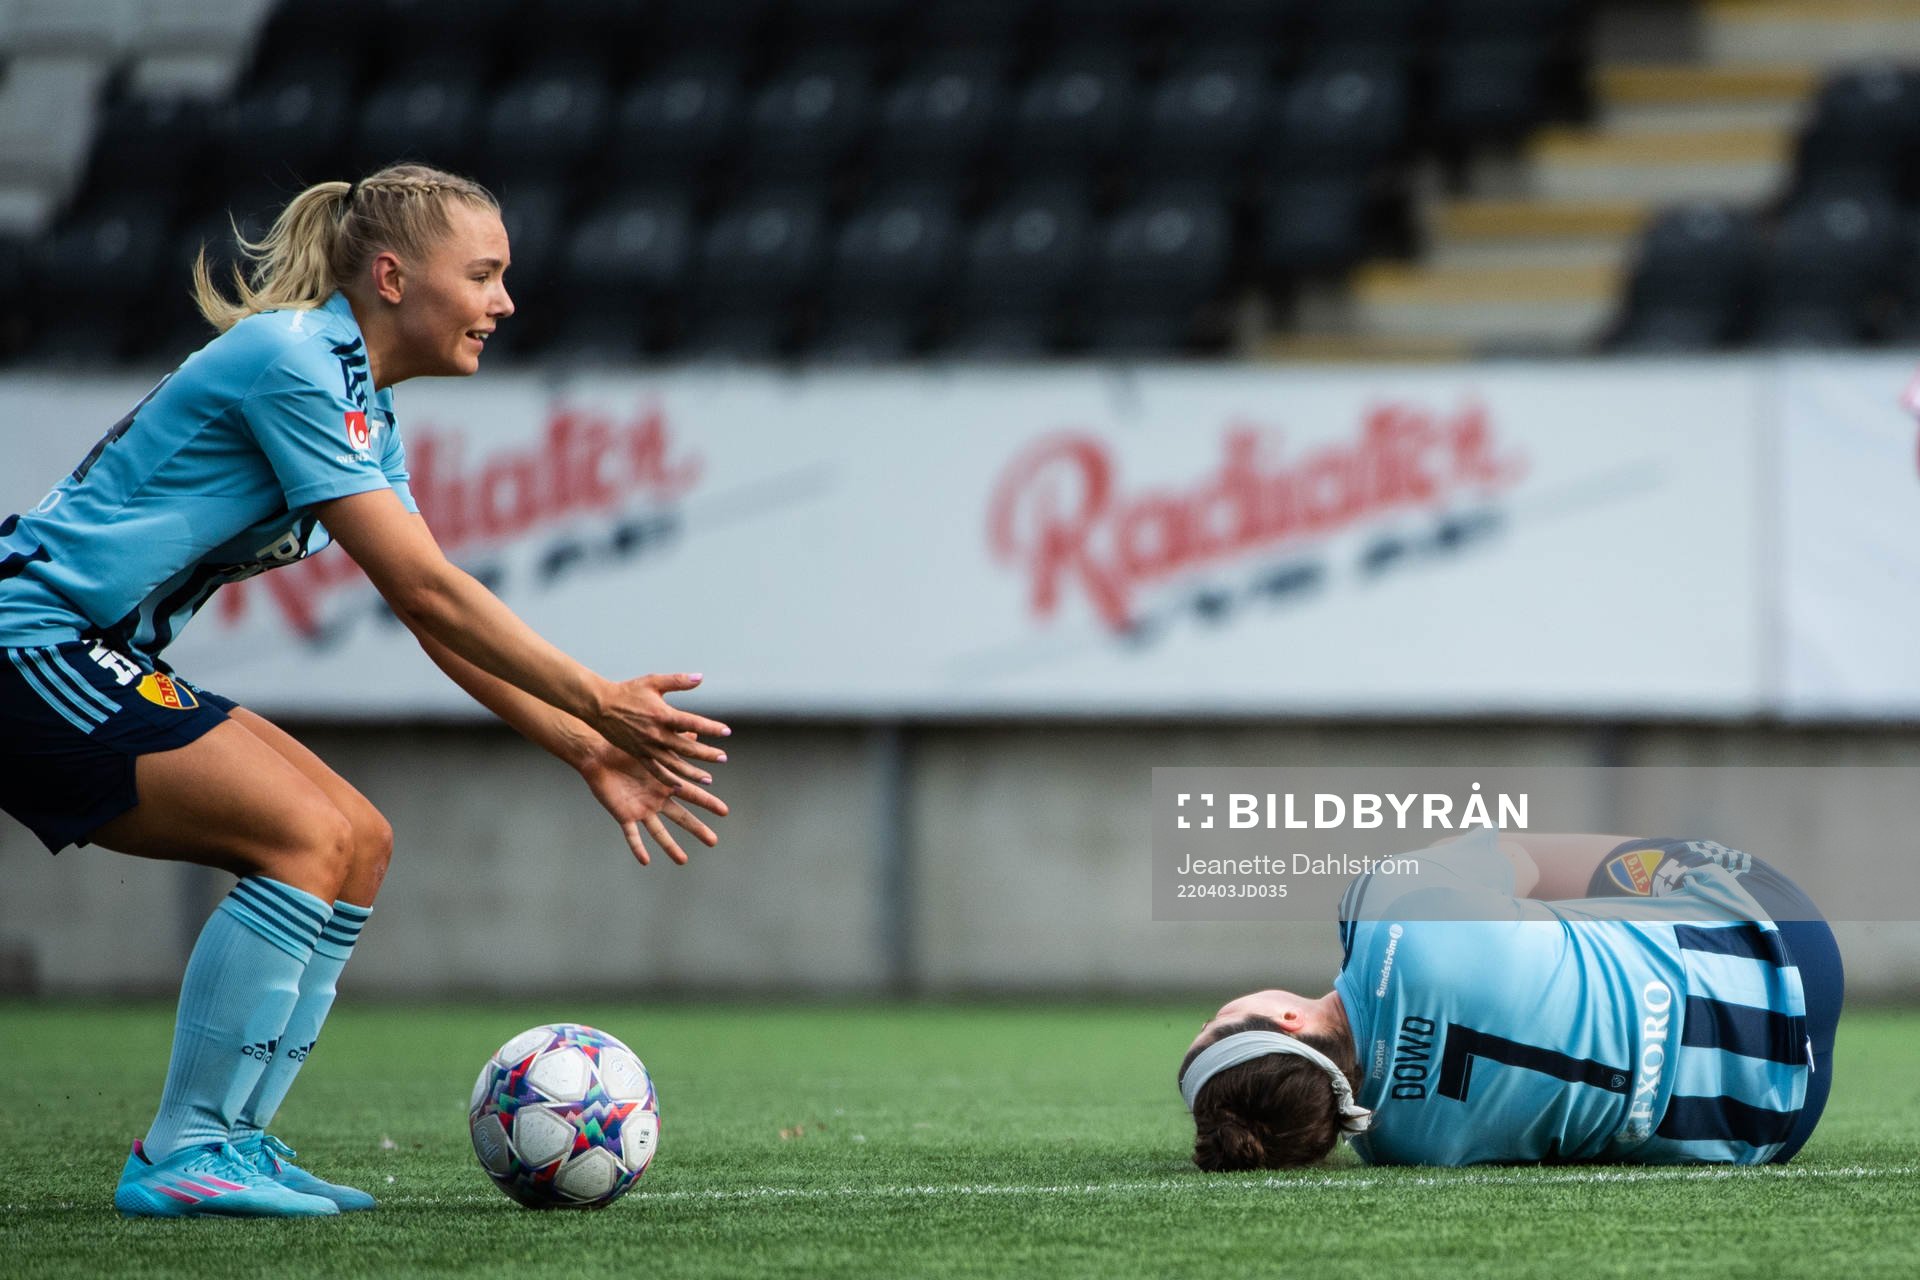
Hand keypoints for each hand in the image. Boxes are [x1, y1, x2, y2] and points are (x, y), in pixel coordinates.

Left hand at [576, 733, 727, 865]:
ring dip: (670, 847)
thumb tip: (694, 730)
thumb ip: (673, 742)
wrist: (597, 757)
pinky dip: (637, 847)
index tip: (724, 811)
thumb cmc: (625, 750)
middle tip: (714, 841)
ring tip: (683, 861)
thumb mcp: (652, 747)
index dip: (708, 803)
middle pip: (681, 818)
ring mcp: (642, 810)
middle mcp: (657, 801)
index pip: (692, 795)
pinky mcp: (624, 815)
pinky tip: (646, 860)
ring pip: (659, 832)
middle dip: (697, 829)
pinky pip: (631, 835)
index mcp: (665, 785)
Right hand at [594, 673, 731, 787]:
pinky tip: (679, 786)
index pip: (692, 723)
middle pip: (686, 748)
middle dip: (706, 754)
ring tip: (708, 779)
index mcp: (662, 715)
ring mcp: (647, 747)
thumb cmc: (628, 691)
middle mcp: (656, 734)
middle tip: (723, 758)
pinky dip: (668, 779)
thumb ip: (678, 681)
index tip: (726, 731)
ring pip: (674, 764)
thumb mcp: (653, 681)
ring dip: (692, 772)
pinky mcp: (638, 754)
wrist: (600, 706)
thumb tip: (700, 677)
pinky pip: (655, 770)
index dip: (711, 728)